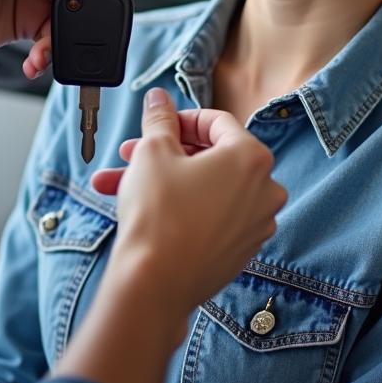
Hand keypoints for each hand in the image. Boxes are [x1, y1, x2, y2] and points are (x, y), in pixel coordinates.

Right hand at [95, 88, 285, 332]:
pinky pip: (208, 216)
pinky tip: (139, 208)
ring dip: (162, 181)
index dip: (179, 119)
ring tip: (117, 183)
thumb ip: (160, 119)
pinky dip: (179, 208)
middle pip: (210, 157)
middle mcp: (264, 191)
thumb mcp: (152, 151)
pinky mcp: (239, 252)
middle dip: (164, 153)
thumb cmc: (158, 214)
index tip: (156, 125)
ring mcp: (255, 225)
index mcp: (252, 158)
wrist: (155, 284)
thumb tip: (159, 99)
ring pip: (203, 188)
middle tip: (131, 154)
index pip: (216, 122)